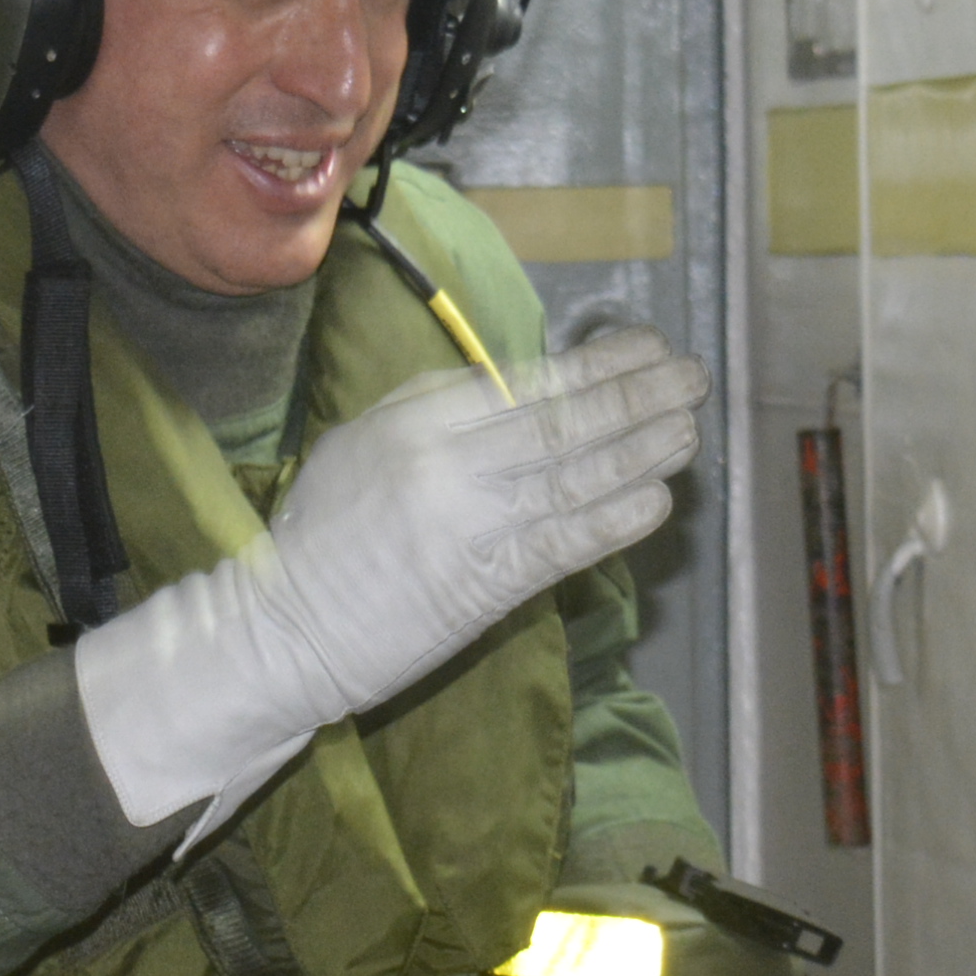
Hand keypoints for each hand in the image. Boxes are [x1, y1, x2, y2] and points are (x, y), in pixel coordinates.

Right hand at [75, 324, 706, 826]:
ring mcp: (469, 528)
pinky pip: (563, 547)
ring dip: (641, 453)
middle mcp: (448, 465)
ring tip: (688, 431)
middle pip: (562, 423)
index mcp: (416, 420)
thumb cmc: (323, 533)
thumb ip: (438, 413)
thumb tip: (522, 390)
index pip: (526, 384)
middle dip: (636, 397)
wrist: (284, 628)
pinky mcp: (483, 588)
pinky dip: (614, 522)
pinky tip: (655, 502)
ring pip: (574, 480)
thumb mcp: (365, 444)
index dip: (597, 365)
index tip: (648, 347)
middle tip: (691, 378)